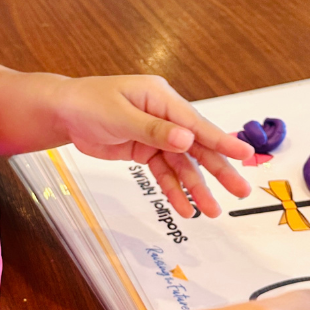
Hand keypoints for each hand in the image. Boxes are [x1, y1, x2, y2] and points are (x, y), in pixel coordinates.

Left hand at [52, 75, 253, 216]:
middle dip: (218, 169)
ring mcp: (156, 134)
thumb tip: (186, 139)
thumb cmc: (89, 103)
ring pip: (182, 164)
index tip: (245, 154)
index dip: (221, 140)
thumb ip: (153, 130)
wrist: (64, 112)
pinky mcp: (145, 150)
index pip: (196, 123)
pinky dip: (173, 189)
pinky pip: (164, 172)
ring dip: (196, 187)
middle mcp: (164, 115)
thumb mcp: (120, 115)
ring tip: (212, 211)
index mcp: (161, 97)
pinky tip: (184, 208)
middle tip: (240, 190)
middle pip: (196, 145)